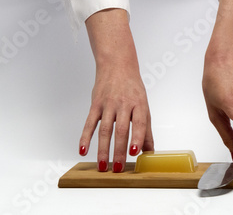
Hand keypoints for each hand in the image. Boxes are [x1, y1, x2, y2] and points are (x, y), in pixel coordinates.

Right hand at [78, 9, 153, 171]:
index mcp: (139, 104)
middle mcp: (123, 103)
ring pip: (104, 129)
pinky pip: (89, 122)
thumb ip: (145, 129)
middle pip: (121, 129)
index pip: (139, 123)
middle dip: (119, 150)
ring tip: (102, 165)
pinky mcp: (95, 104)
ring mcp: (108, 103)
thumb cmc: (132, 88)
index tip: (135, 153)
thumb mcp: (143, 105)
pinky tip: (83, 149)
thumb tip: (149, 151)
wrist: (117, 64)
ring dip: (103, 149)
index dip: (137, 138)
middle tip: (118, 168)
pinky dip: (85, 136)